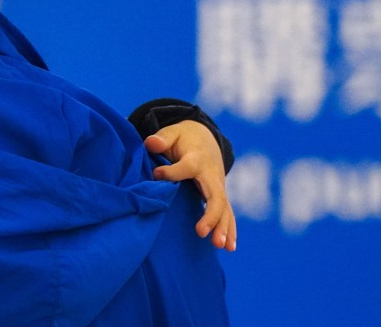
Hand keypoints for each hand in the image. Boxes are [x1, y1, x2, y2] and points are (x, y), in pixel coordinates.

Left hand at [144, 120, 236, 251]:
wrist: (205, 138)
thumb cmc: (183, 138)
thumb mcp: (172, 133)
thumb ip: (162, 139)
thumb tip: (151, 143)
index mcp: (196, 159)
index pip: (187, 167)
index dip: (172, 172)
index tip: (157, 174)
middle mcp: (210, 175)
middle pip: (215, 196)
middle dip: (211, 215)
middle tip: (201, 232)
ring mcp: (217, 186)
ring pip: (224, 208)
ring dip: (223, 227)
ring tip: (219, 245)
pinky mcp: (219, 195)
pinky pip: (227, 213)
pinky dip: (230, 229)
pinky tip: (229, 247)